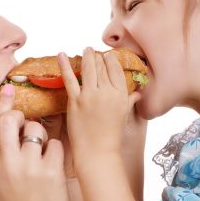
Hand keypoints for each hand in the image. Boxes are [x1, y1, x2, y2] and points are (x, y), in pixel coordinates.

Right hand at [0, 84, 69, 200]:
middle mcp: (6, 165)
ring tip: (42, 154)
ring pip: (36, 129)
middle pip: (8, 120)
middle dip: (18, 114)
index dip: (0, 105)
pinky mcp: (50, 173)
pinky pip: (56, 145)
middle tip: (25, 120)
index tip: (8, 90)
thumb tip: (7, 124)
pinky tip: (54, 167)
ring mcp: (28, 168)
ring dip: (42, 136)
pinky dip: (57, 152)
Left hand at [58, 48, 140, 163]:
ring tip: (85, 50)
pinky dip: (64, 65)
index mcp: (120, 94)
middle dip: (97, 57)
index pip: (115, 69)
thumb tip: (138, 92)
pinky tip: (61, 54)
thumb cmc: (112, 135)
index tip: (107, 54)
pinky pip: (69, 79)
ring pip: (88, 69)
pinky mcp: (75, 101)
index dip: (110, 59)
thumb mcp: (124, 114)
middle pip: (101, 67)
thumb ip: (130, 100)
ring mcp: (90, 95)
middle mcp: (106, 91)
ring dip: (86, 56)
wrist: (97, 151)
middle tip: (92, 51)